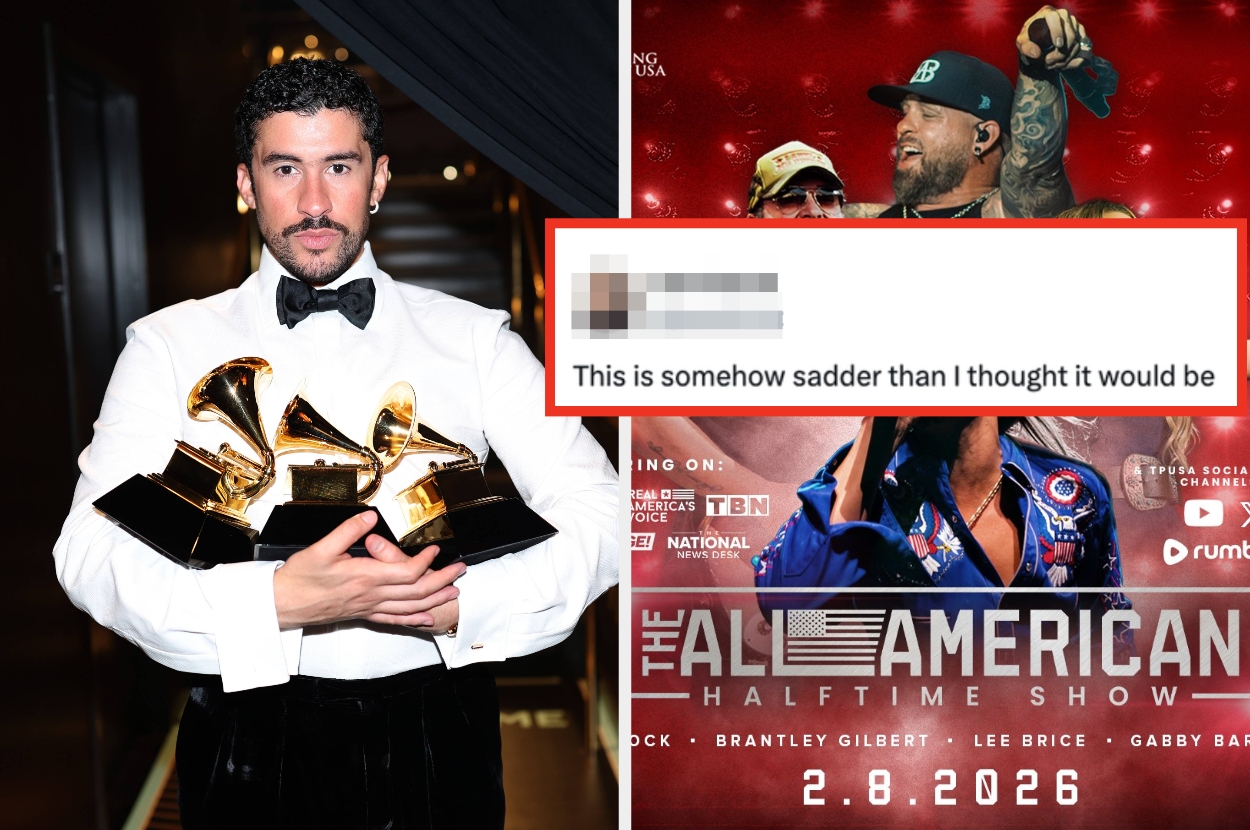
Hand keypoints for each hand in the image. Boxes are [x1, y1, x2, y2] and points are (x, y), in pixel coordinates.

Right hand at [272, 511, 464, 628]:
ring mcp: (368, 608)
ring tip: (454, 591)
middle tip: (460, 569)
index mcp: (365, 577)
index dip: (425, 562)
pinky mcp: (363, 615)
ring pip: (410, 607)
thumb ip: (348, 531)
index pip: (406, 572)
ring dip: (435, 599)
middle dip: (442, 580)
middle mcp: (371, 595)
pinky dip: (414, 619)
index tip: (435, 550)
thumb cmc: (299, 578)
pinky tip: (427, 620)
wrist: (282, 605)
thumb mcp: (321, 548)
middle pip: (416, 591)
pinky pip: (394, 620)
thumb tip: (370, 517)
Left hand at [1017, 5, 1089, 70]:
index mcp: (1047, 13)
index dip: (1058, 32)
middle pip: (1070, 33)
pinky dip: (1074, 59)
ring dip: (1066, 58)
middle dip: (1061, 52)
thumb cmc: (1029, 38)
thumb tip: (1037, 53)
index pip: (1055, 19)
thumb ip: (1026, 47)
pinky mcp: (1080, 31)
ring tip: (1053, 65)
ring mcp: (1073, 23)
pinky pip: (1083, 46)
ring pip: (1077, 42)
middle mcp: (1063, 15)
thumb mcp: (1022, 42)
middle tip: (1049, 63)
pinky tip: (1063, 65)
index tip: (1057, 45)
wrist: (1038, 41)